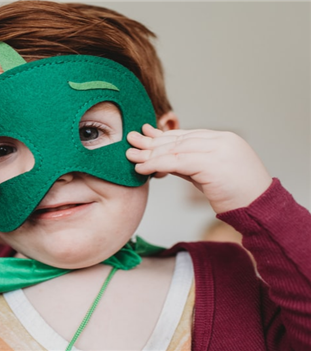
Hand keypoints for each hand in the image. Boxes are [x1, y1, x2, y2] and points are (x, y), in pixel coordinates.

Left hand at [126, 124, 271, 213]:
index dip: (163, 136)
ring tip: (131, 156)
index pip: (186, 135)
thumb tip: (162, 161)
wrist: (260, 210)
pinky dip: (156, 164)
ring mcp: (218, 149)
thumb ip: (189, 164)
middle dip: (152, 142)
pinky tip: (142, 168)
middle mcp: (221, 140)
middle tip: (130, 141)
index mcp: (223, 139)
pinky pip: (177, 162)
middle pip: (178, 139)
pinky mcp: (212, 163)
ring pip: (175, 149)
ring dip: (150, 153)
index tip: (144, 135)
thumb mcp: (209, 174)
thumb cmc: (236, 196)